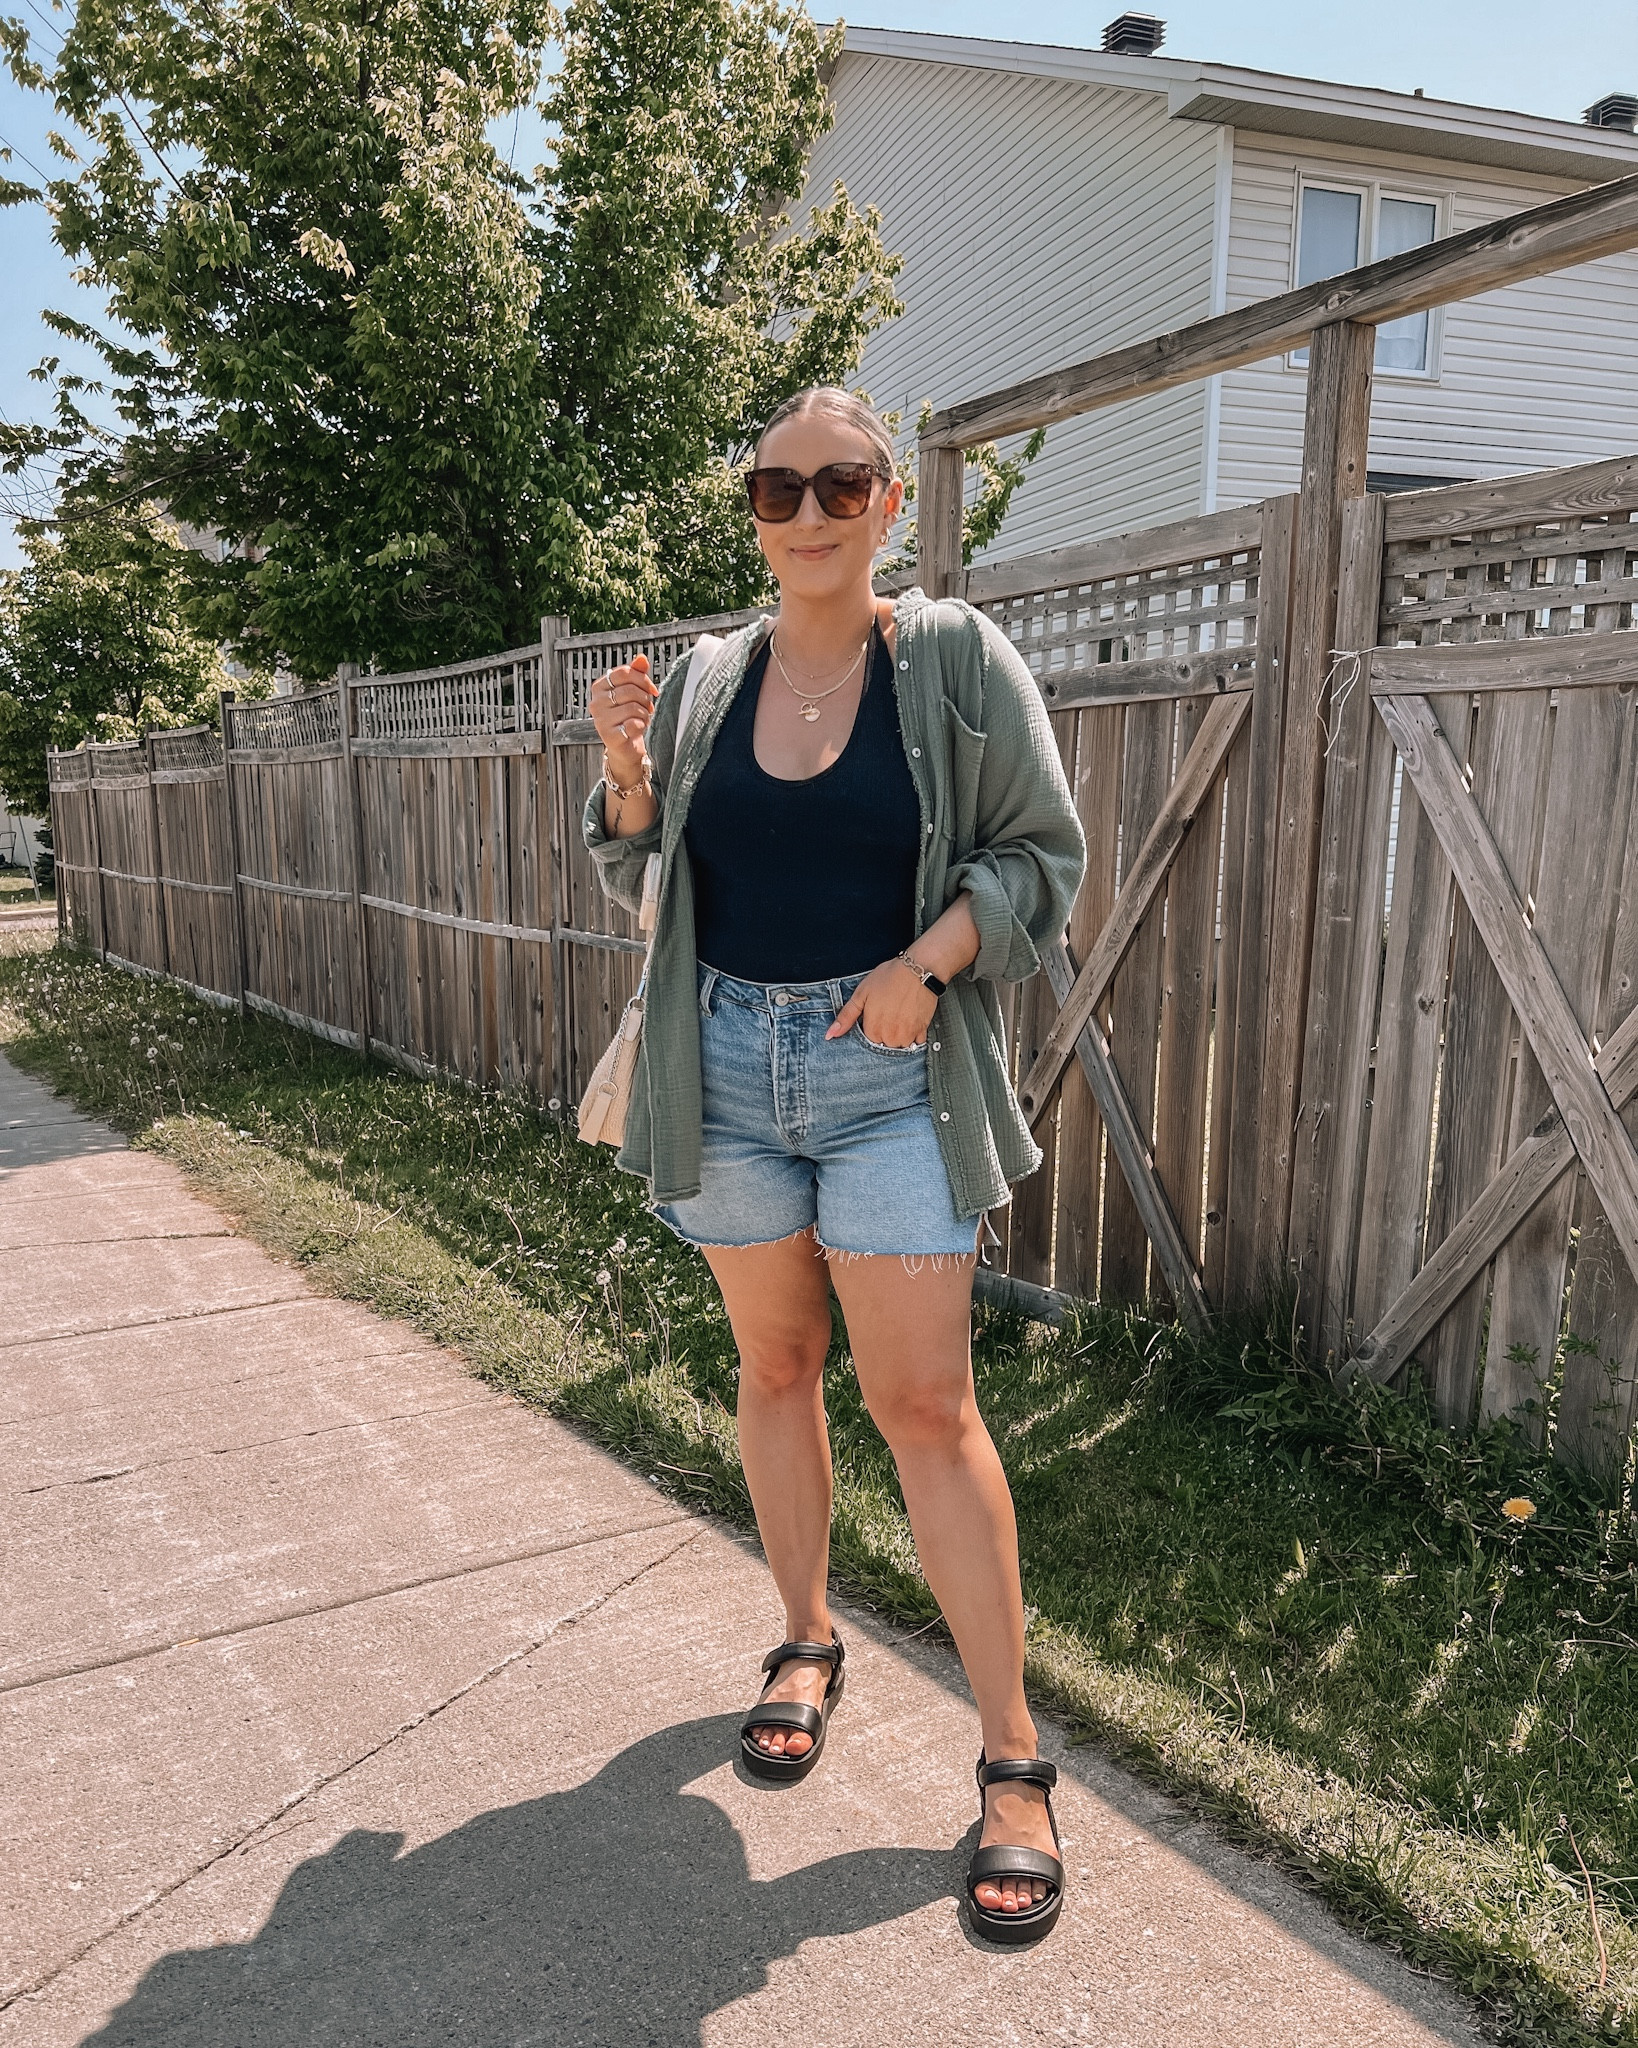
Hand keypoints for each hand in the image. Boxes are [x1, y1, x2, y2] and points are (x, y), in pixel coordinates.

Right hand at [590, 653, 657, 780]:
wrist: (625, 746)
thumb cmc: (628, 717)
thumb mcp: (633, 692)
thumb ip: (636, 674)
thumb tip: (641, 658)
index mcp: (599, 687)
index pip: (624, 672)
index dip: (643, 679)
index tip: (652, 689)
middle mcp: (596, 702)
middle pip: (630, 690)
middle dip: (645, 699)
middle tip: (648, 707)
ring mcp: (600, 719)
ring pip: (633, 707)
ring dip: (645, 714)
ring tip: (642, 718)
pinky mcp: (608, 735)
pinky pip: (633, 723)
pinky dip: (641, 726)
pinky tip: (637, 728)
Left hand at [826, 958, 937, 1046]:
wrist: (919, 969)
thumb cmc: (889, 978)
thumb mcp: (861, 994)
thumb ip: (846, 1017)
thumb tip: (830, 1035)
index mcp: (874, 1030)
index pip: (867, 1042)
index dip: (869, 1028)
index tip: (874, 1016)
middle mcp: (891, 1037)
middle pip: (883, 1045)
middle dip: (883, 1033)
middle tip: (887, 1012)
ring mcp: (908, 1035)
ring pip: (899, 1045)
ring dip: (897, 1035)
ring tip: (898, 1015)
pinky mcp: (922, 1030)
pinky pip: (916, 1042)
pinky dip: (912, 1035)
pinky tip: (909, 1019)